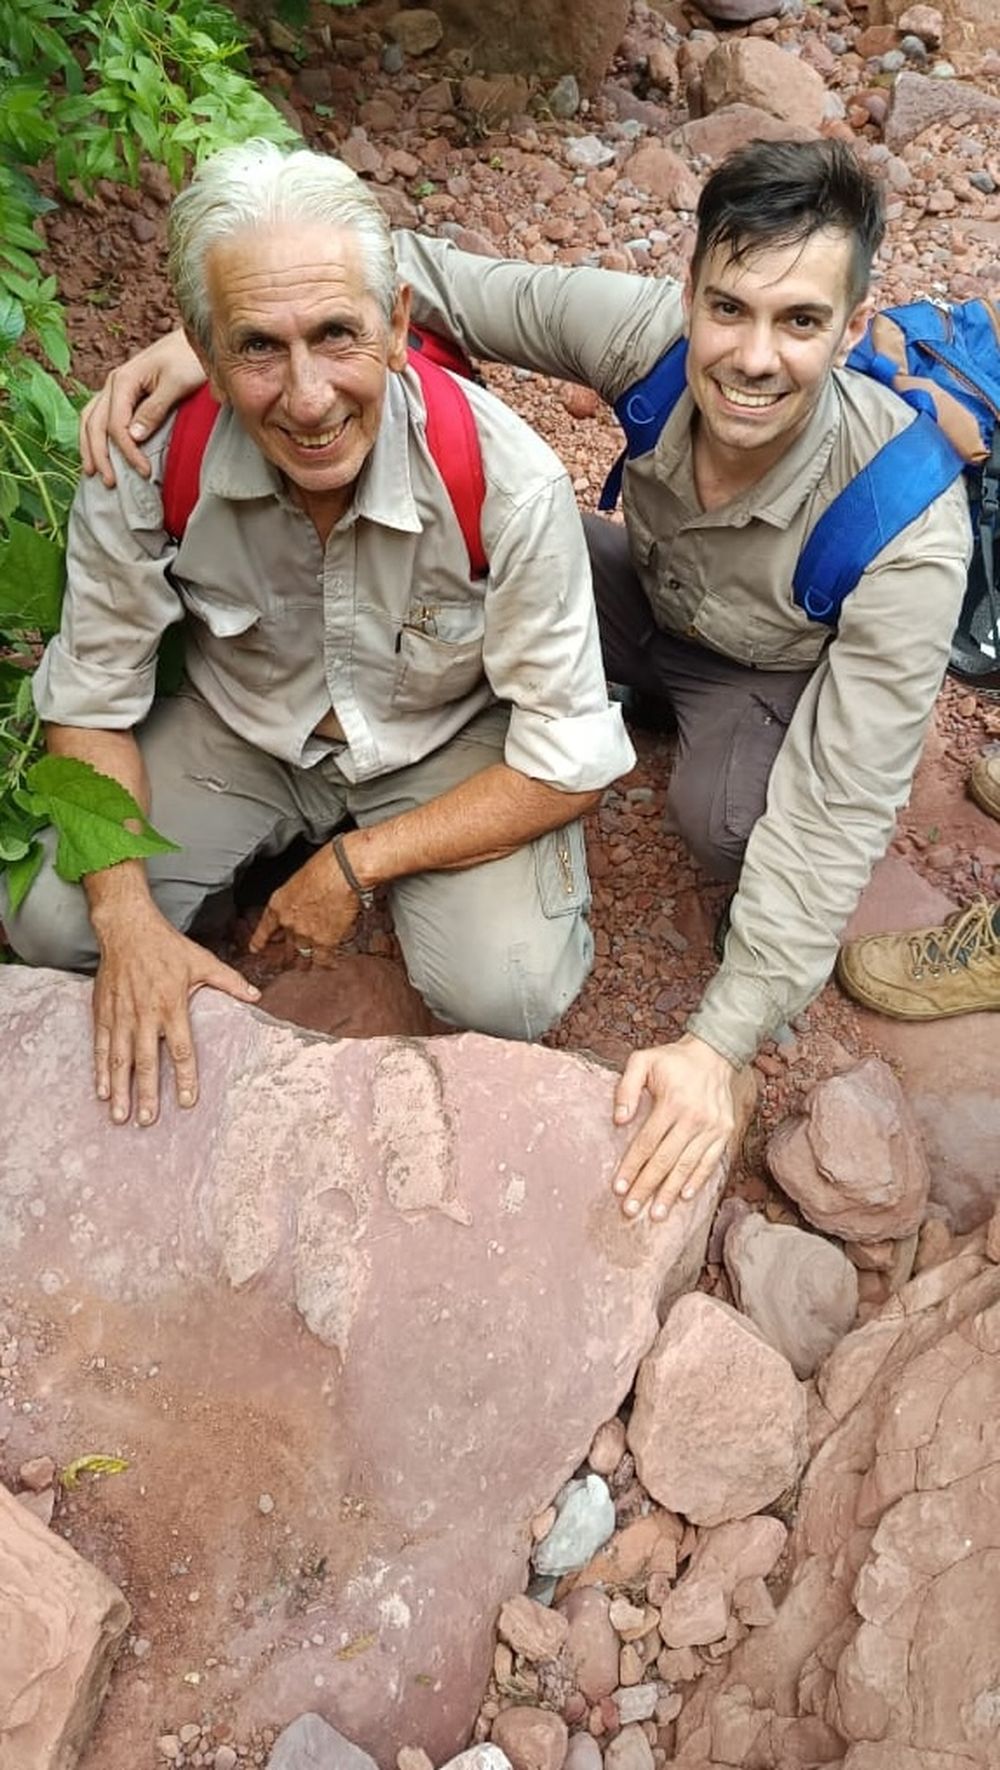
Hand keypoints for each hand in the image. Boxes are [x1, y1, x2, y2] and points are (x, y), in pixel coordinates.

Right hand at [79, 329, 205, 485]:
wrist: (196, 339)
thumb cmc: (190, 358)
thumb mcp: (176, 384)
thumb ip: (154, 410)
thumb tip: (133, 436)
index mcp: (124, 380)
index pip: (116, 424)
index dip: (127, 451)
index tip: (144, 472)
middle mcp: (114, 383)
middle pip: (94, 424)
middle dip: (99, 455)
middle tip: (109, 483)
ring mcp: (116, 388)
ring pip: (90, 419)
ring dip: (89, 446)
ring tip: (92, 471)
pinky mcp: (123, 393)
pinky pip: (100, 415)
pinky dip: (94, 435)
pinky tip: (97, 451)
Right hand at [93, 905, 259, 1125]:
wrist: (127, 927)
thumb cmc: (167, 946)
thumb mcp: (202, 960)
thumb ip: (229, 981)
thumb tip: (256, 996)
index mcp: (172, 1005)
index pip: (181, 1048)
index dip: (185, 1076)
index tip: (188, 1101)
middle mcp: (145, 1014)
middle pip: (147, 1061)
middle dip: (146, 1093)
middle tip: (147, 1121)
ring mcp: (121, 1014)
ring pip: (119, 1058)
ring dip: (119, 1088)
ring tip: (119, 1116)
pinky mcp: (103, 1011)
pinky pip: (100, 1045)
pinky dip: (99, 1069)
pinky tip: (101, 1090)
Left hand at [248, 843, 362, 962]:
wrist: (344, 871)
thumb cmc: (327, 865)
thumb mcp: (300, 878)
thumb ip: (297, 897)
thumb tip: (304, 902)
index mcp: (279, 904)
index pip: (265, 929)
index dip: (259, 941)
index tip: (255, 949)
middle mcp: (289, 922)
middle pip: (284, 948)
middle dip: (286, 957)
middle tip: (288, 963)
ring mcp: (305, 934)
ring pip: (302, 958)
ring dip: (304, 964)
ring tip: (306, 968)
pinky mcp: (326, 941)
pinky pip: (322, 960)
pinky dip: (327, 964)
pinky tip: (330, 965)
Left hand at [612, 1033, 747, 1220]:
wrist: (714, 1053)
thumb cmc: (673, 1060)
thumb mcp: (643, 1060)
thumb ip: (627, 1087)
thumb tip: (619, 1120)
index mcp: (673, 1101)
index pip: (647, 1142)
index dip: (632, 1166)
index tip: (618, 1188)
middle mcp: (695, 1117)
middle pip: (666, 1160)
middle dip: (647, 1187)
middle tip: (631, 1211)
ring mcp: (713, 1127)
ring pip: (687, 1166)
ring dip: (671, 1192)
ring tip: (656, 1214)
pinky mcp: (725, 1131)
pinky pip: (710, 1161)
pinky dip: (697, 1180)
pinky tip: (685, 1197)